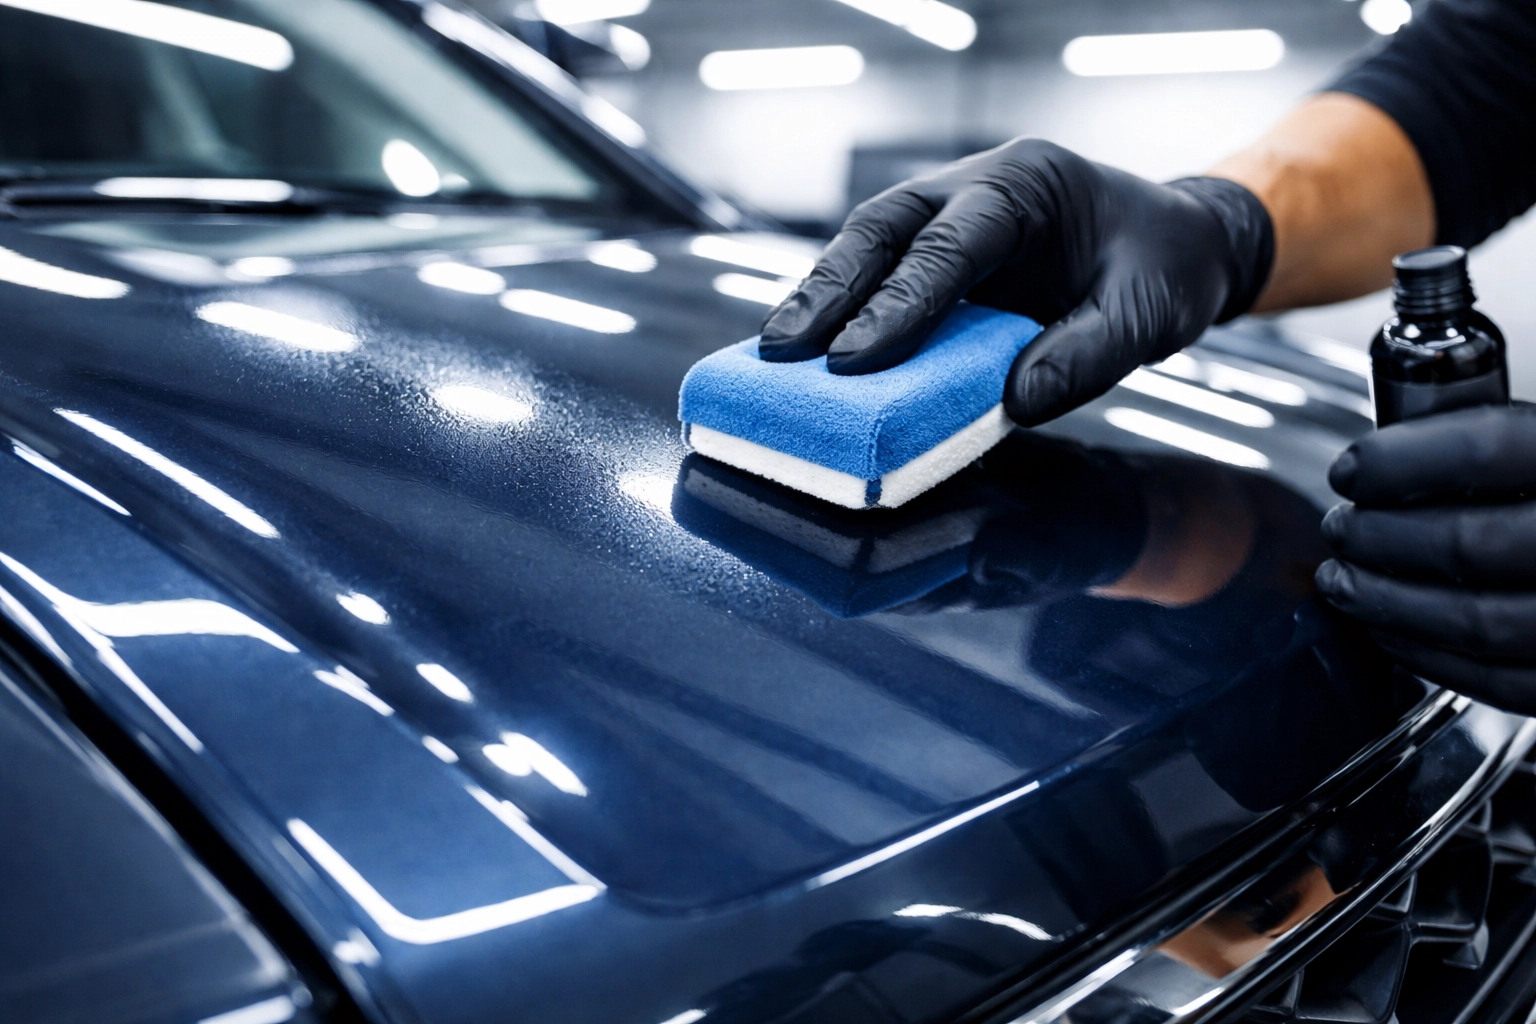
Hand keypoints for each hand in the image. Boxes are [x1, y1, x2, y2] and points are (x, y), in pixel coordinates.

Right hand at [758, 138, 1274, 425]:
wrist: (1177, 241)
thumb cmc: (1163, 267)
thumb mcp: (1149, 314)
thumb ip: (1088, 355)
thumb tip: (1012, 402)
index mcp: (1027, 184)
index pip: (950, 243)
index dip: (899, 302)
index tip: (854, 358)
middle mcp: (975, 186)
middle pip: (884, 227)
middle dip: (831, 290)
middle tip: (787, 348)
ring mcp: (949, 211)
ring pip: (867, 243)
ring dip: (822, 296)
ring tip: (777, 351)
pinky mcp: (936, 247)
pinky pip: (878, 269)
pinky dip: (842, 306)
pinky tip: (809, 346)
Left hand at [1316, 404, 1535, 712]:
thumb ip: (1511, 446)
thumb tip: (1396, 454)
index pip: (1491, 448)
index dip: (1402, 460)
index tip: (1354, 468)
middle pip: (1470, 543)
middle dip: (1379, 538)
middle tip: (1342, 526)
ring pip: (1478, 621)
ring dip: (1387, 601)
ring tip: (1347, 579)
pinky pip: (1503, 682)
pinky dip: (1430, 656)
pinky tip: (1392, 629)